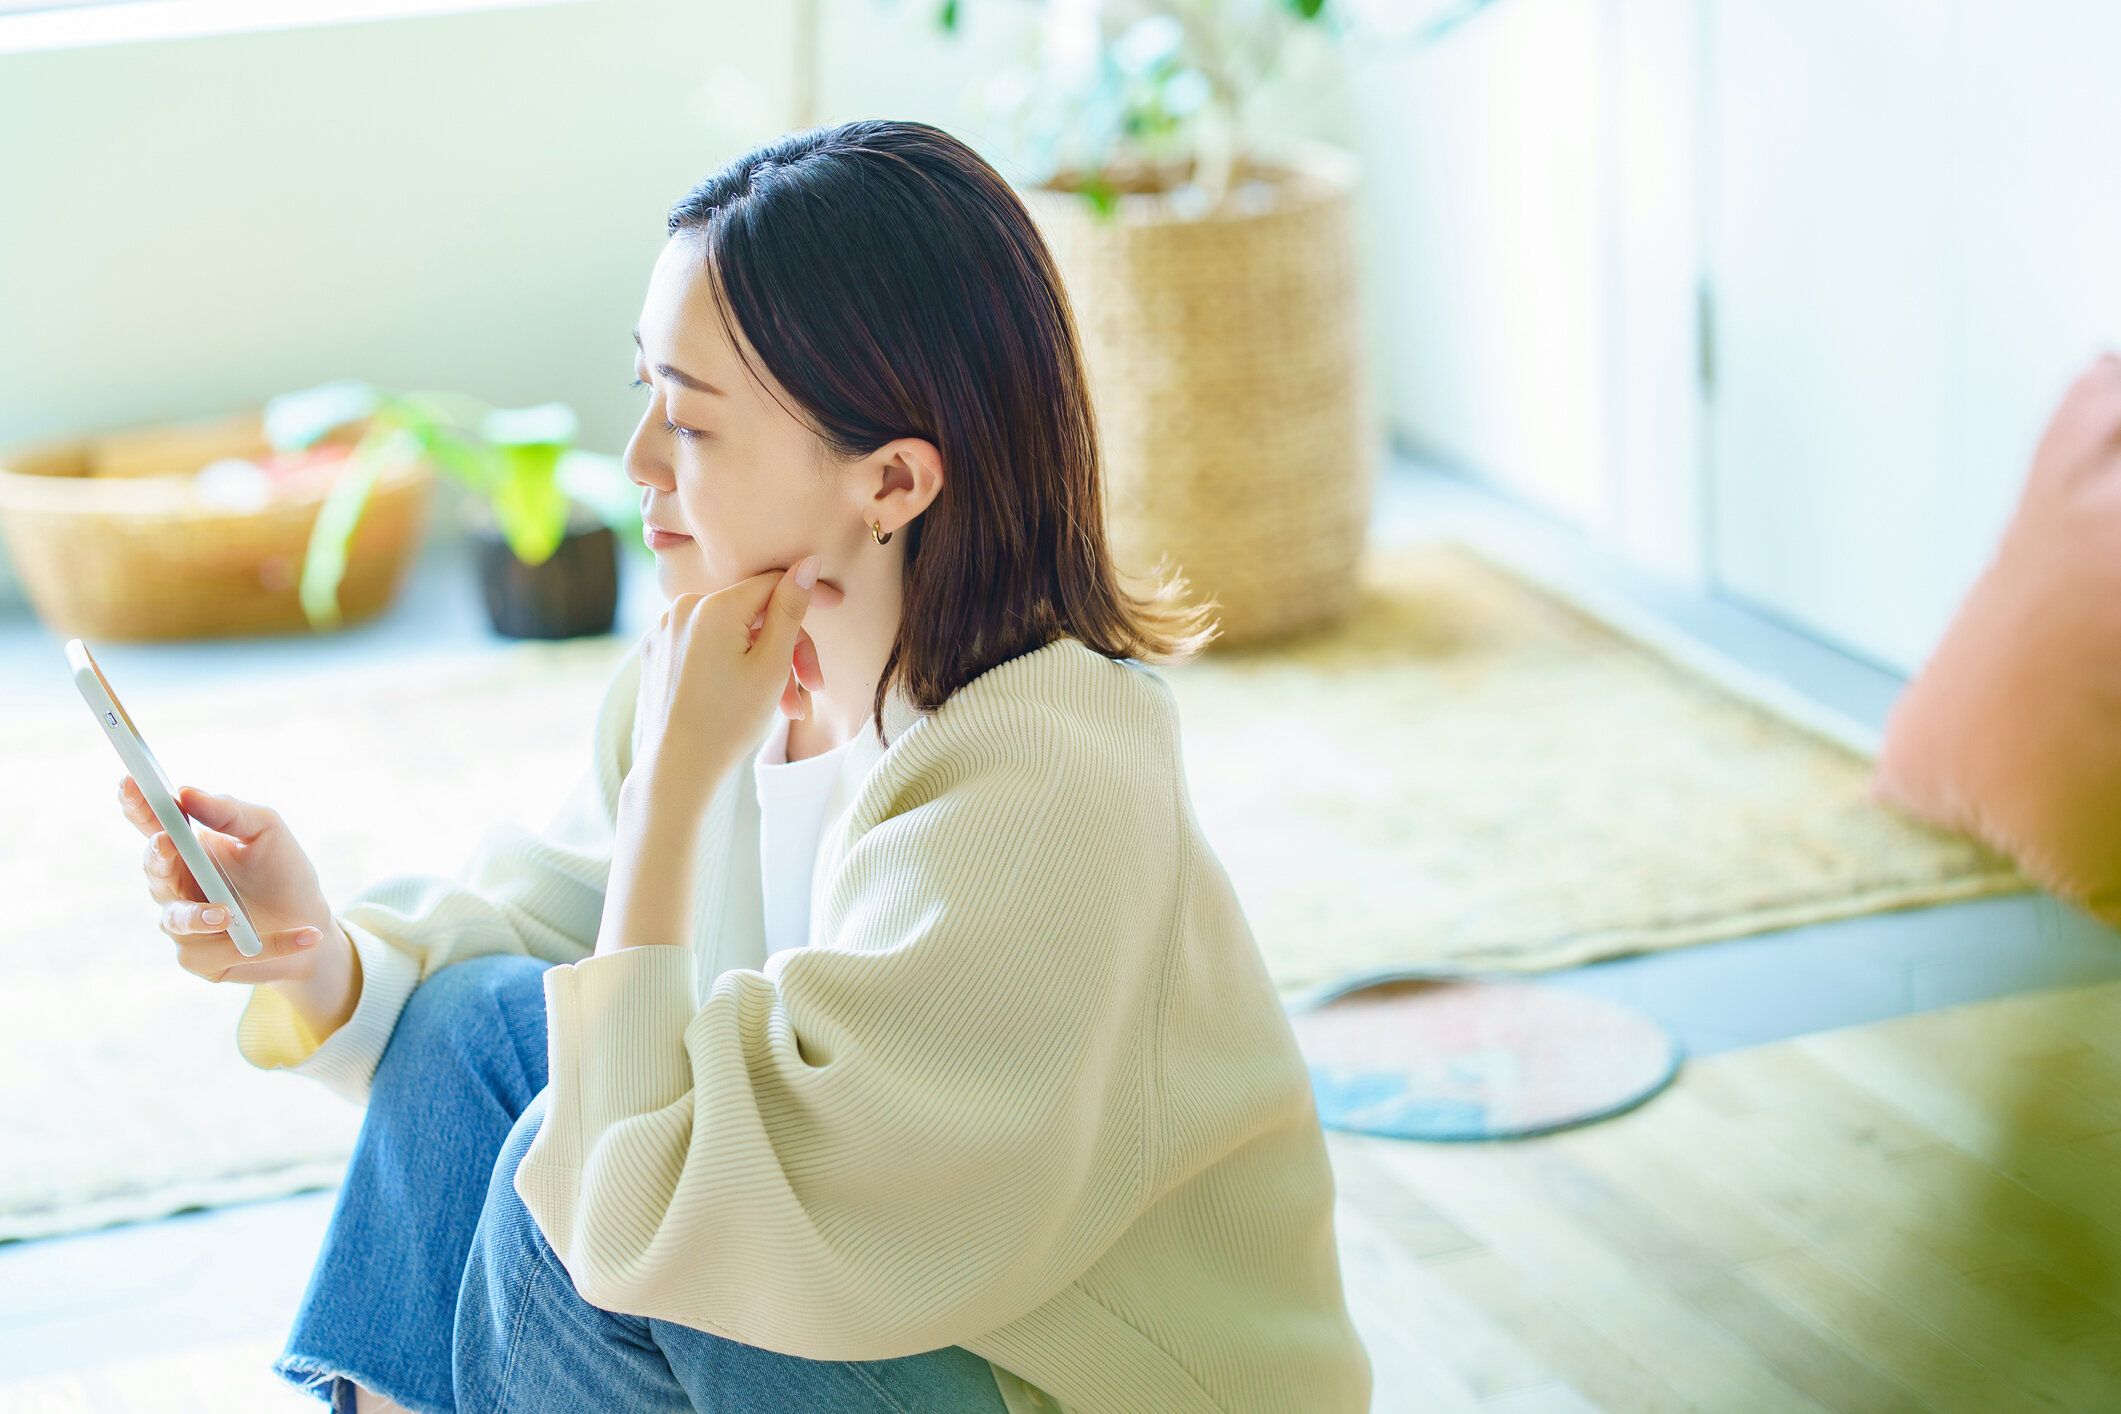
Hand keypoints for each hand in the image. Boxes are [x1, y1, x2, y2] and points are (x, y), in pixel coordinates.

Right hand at [119, 775, 343, 984]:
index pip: (151, 824)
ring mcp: (184, 925)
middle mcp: (175, 886)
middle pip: (153, 870)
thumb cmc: (283, 872)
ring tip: (228, 914)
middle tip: (167, 842)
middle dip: (158, 856)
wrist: (311, 922)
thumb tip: (187, 792)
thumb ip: (230, 812)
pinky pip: (224, 952)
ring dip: (200, 916)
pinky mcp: (202, 960)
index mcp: (186, 849)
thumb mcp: (267, 831)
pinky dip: (270, 943)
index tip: (130, 781)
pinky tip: (307, 934)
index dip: (136, 804)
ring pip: (178, 920)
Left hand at [634, 556, 824, 801]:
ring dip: (766, 663)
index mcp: (712, 606)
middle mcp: (681, 609)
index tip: (838, 605)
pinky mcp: (657, 653)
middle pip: (754, 614)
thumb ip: (790, 609)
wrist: (676, 770)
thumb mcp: (772, 664)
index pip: (773, 583)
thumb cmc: (728, 721)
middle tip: (814, 687)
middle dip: (789, 648)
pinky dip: (734, 666)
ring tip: (789, 707)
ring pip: (733, 634)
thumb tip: (807, 563)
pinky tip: (752, 698)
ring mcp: (664, 631)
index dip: (808, 594)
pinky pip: (707, 647)